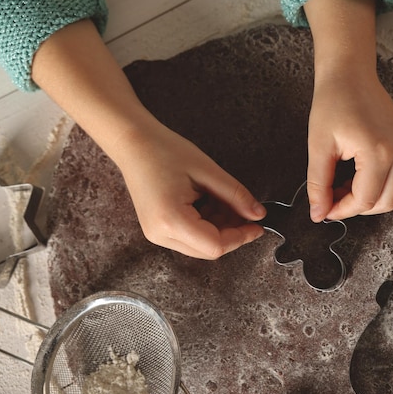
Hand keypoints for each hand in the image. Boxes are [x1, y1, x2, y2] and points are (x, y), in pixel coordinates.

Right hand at [31, 19, 264, 258]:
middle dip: (232, 233)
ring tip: (226, 202)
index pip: (215, 246)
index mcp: (171, 220)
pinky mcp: (156, 230)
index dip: (241, 237)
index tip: (257, 223)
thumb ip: (236, 195)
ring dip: (220, 228)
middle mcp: (160, 234)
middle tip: (245, 211)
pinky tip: (211, 203)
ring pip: (200, 246)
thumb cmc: (167, 151)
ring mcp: (155, 234)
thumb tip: (259, 215)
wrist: (133, 143)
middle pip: (208, 250)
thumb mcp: (208, 171)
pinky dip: (207, 225)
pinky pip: (189, 237)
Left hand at [303, 0, 392, 221]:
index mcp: (378, 152)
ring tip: (353, 185)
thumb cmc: (333, 104)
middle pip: (385, 203)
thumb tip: (318, 214)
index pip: (365, 201)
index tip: (326, 210)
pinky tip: (375, 179)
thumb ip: (319, 185)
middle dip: (357, 207)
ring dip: (376, 199)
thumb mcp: (318, 146)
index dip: (342, 211)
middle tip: (336, 195)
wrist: (351, 76)